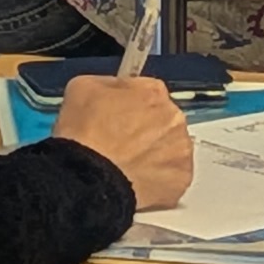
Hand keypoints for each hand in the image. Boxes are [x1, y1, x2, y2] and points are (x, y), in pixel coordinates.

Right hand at [50, 73, 193, 210]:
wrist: (90, 176)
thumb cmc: (85, 135)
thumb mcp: (81, 88)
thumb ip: (107, 85)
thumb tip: (113, 91)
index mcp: (152, 93)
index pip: (147, 91)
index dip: (130, 103)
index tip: (121, 114)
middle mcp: (173, 119)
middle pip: (163, 119)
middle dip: (145, 128)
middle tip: (120, 141)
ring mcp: (180, 150)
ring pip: (170, 147)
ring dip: (154, 152)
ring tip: (126, 162)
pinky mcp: (181, 179)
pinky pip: (172, 175)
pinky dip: (158, 176)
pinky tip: (135, 177)